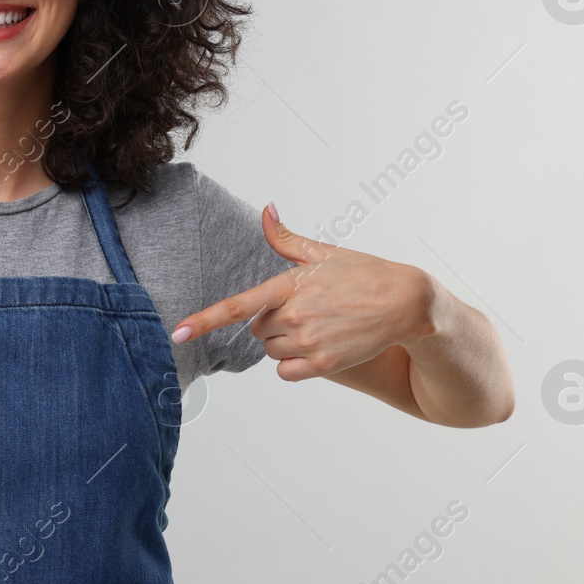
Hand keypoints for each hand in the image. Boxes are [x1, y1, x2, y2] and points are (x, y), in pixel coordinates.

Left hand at [171, 203, 435, 381]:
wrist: (406, 302)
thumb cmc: (362, 273)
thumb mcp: (322, 252)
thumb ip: (285, 238)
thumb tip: (266, 211)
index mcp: (289, 285)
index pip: (238, 306)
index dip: (204, 320)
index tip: (178, 333)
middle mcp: (294, 316)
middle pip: (257, 330)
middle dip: (274, 321)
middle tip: (308, 309)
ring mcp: (309, 342)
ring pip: (272, 351)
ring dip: (287, 343)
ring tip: (320, 325)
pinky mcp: (324, 364)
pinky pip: (286, 372)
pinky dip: (296, 363)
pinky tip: (321, 346)